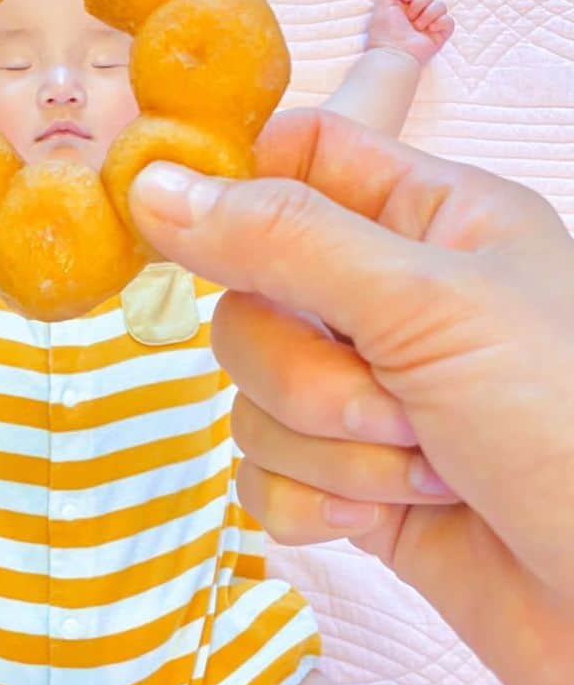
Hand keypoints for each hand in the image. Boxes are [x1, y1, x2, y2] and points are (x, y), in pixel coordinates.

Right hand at [128, 108, 573, 684]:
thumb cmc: (572, 433)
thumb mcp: (430, 306)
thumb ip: (285, 239)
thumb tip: (153, 186)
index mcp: (434, 221)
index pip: (297, 160)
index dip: (237, 192)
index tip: (202, 237)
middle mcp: (394, 304)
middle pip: (250, 302)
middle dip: (303, 373)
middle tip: (393, 403)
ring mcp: (370, 402)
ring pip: (252, 401)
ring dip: (326, 451)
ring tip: (425, 473)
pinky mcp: (351, 488)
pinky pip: (262, 479)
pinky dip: (313, 506)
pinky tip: (381, 524)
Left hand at [365, 0, 453, 66]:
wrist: (393, 54)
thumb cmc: (385, 32)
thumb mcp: (382, 4)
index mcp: (404, 7)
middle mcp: (417, 14)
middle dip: (419, 3)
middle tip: (409, 18)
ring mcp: (429, 24)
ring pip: (441, 5)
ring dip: (428, 14)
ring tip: (417, 27)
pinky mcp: (439, 35)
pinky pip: (449, 21)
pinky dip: (441, 22)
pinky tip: (430, 29)